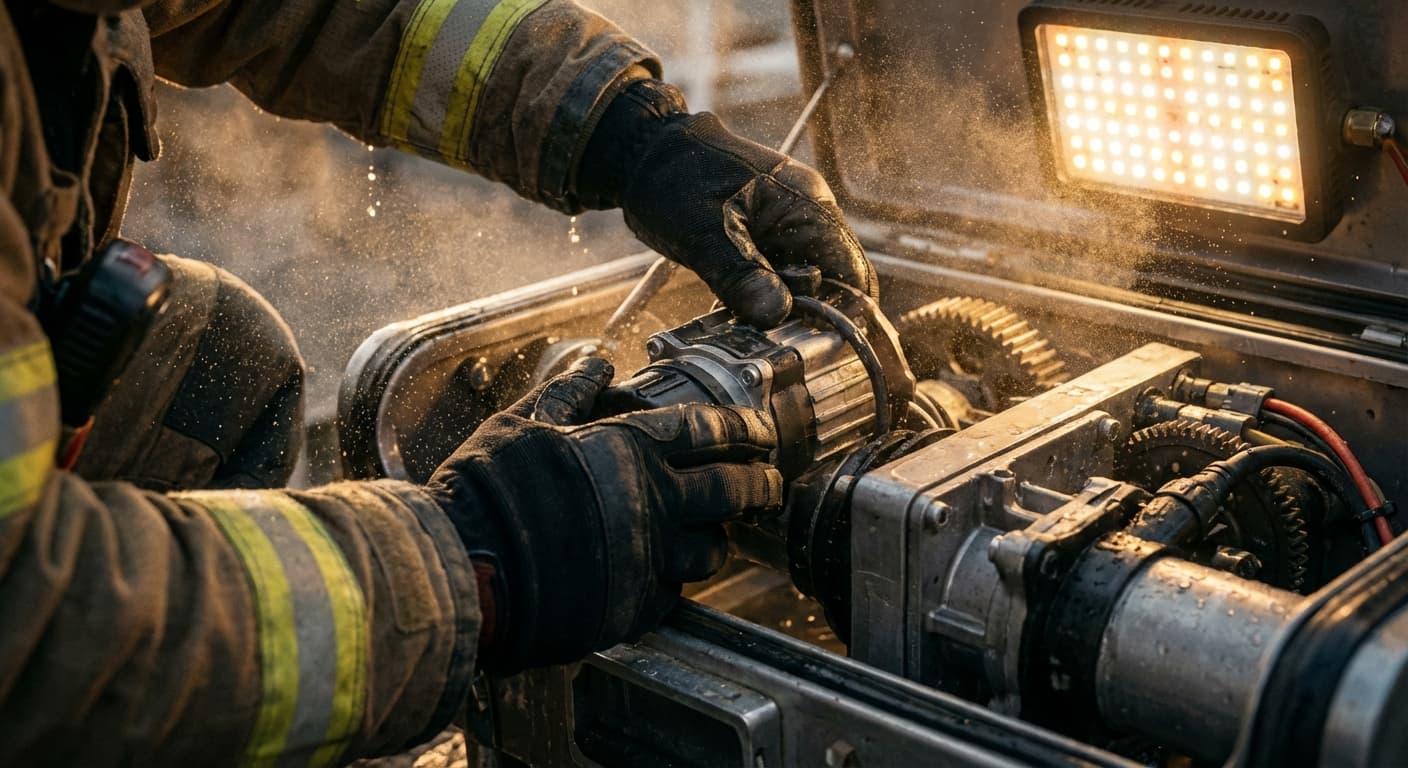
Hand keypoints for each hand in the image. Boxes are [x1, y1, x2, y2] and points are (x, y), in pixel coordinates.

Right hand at [428, 357, 782, 671]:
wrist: (465, 570)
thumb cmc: (488, 491)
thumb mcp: (522, 423)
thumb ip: (567, 393)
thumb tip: (594, 362)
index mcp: (630, 449)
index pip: (711, 429)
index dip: (746, 426)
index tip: (762, 430)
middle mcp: (653, 502)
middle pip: (735, 490)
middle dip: (762, 484)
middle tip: (769, 483)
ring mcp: (648, 558)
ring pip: (712, 550)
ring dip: (718, 538)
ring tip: (712, 533)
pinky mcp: (634, 608)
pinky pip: (674, 594)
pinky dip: (674, 581)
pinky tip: (662, 573)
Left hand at [576, 79, 876, 327]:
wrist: (645, 154)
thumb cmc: (674, 178)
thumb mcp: (702, 233)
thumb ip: (739, 275)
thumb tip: (775, 314)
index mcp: (807, 206)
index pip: (853, 272)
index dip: (845, 315)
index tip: (818, 344)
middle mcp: (806, 215)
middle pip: (831, 284)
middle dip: (808, 317)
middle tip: (774, 340)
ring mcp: (786, 226)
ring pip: (802, 285)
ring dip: (781, 311)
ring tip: (750, 327)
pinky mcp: (764, 237)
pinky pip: (777, 277)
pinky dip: (762, 298)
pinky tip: (738, 312)